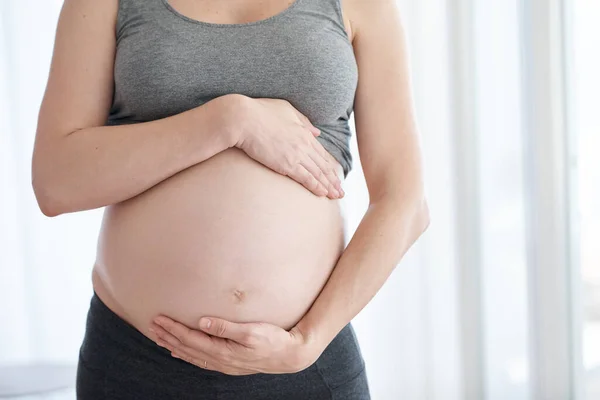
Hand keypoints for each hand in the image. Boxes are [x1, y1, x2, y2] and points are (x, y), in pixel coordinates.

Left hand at [148, 316, 322, 375]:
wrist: (290, 355)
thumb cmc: (273, 340)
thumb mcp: (252, 330)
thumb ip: (226, 327)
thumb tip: (202, 321)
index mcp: (222, 351)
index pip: (191, 338)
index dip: (173, 329)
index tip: (159, 319)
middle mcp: (220, 360)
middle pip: (187, 348)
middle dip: (168, 336)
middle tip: (151, 326)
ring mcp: (224, 363)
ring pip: (192, 355)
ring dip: (174, 346)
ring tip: (159, 338)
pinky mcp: (229, 363)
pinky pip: (201, 360)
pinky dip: (188, 355)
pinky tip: (181, 352)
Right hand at [230, 96, 343, 198]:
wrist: (243, 119)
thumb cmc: (259, 111)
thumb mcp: (286, 109)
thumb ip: (303, 121)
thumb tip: (317, 132)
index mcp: (304, 131)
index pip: (320, 152)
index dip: (329, 166)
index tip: (335, 175)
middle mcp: (304, 144)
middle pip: (323, 165)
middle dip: (333, 180)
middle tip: (340, 191)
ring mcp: (296, 155)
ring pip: (318, 173)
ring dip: (328, 186)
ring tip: (336, 196)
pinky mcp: (286, 164)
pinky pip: (306, 178)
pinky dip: (316, 186)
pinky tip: (323, 193)